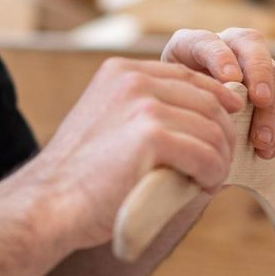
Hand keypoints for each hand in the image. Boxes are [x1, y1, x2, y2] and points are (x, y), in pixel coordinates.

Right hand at [23, 57, 246, 250]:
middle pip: (208, 101)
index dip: (216, 100)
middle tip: (214, 167)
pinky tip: (199, 188)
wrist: (49, 203)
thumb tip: (204, 117)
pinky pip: (207, 155)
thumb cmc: (81, 175)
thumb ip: (143, 111)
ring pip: (212, 130)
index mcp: (121, 71)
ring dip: (218, 160)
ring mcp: (142, 106)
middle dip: (221, 136)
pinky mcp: (151, 137)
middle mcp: (132, 79)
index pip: (188, 76)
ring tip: (205, 181)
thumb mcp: (109, 123)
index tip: (225, 127)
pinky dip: (211, 175)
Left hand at [160, 28, 274, 159]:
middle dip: (259, 73)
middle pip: (252, 48)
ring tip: (261, 141)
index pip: (207, 41)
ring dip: (272, 110)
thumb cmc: (170, 112)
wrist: (183, 123)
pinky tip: (269, 149)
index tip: (230, 79)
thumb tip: (210, 112)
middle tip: (260, 100)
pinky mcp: (273, 87)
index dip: (220, 57)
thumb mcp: (166, 102)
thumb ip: (183, 99)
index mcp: (192, 44)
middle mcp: (228, 47)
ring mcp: (254, 65)